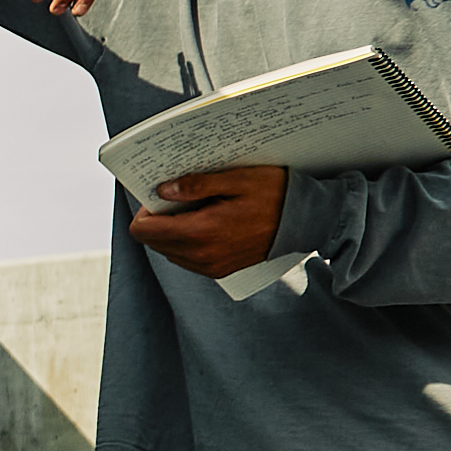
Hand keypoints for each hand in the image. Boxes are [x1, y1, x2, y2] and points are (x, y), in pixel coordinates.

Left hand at [128, 167, 287, 278]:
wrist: (307, 221)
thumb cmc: (275, 194)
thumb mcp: (237, 179)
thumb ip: (197, 185)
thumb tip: (162, 190)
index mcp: (201, 233)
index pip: (144, 231)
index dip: (144, 211)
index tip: (158, 194)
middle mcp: (202, 256)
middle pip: (152, 242)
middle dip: (157, 220)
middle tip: (176, 197)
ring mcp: (210, 267)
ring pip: (168, 251)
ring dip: (172, 231)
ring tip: (195, 209)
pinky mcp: (219, 271)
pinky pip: (186, 259)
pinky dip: (186, 242)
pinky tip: (205, 223)